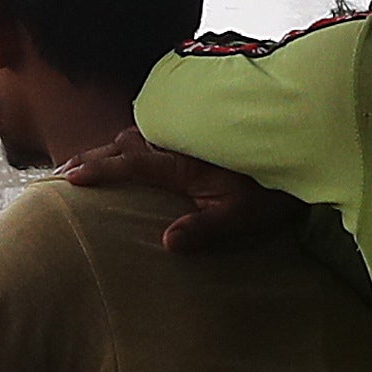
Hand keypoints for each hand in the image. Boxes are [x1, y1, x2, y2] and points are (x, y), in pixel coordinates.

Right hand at [57, 127, 301, 253]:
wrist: (305, 143)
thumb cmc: (273, 189)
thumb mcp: (242, 216)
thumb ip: (204, 228)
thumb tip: (167, 243)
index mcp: (181, 164)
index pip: (129, 164)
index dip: (99, 170)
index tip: (69, 177)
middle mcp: (180, 142)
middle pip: (125, 143)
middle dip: (93, 156)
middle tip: (65, 170)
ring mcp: (190, 132)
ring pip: (140, 132)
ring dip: (113, 146)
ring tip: (92, 159)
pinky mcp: (200, 129)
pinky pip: (158, 130)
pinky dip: (137, 139)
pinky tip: (134, 146)